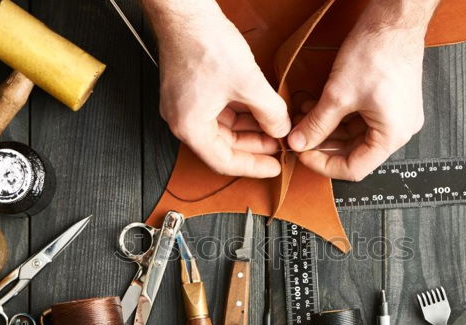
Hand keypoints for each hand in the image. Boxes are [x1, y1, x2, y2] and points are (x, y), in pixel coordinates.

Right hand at [147, 1, 289, 177]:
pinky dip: (240, 114)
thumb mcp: (248, 83)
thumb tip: (282, 129)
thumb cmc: (203, 43)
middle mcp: (183, 121)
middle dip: (254, 146)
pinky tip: (260, 110)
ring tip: (275, 128)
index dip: (253, 167)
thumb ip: (270, 112)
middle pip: (224, 146)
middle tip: (279, 146)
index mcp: (191, 127)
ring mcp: (186, 105)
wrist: (185, 11)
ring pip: (223, 129)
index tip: (273, 167)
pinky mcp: (192, 91)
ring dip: (250, 129)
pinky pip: (219, 112)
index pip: (224, 162)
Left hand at [288, 0, 437, 180]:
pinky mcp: (389, 103)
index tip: (304, 154)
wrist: (394, 20)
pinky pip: (360, 119)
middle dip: (323, 145)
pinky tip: (317, 108)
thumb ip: (316, 124)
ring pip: (354, 136)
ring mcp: (396, 116)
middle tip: (300, 137)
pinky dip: (338, 117)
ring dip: (327, 129)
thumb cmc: (378, 52)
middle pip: (354, 153)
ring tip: (304, 119)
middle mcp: (399, 130)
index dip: (324, 165)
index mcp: (392, 136)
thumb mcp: (338, 94)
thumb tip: (299, 142)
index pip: (354, 169)